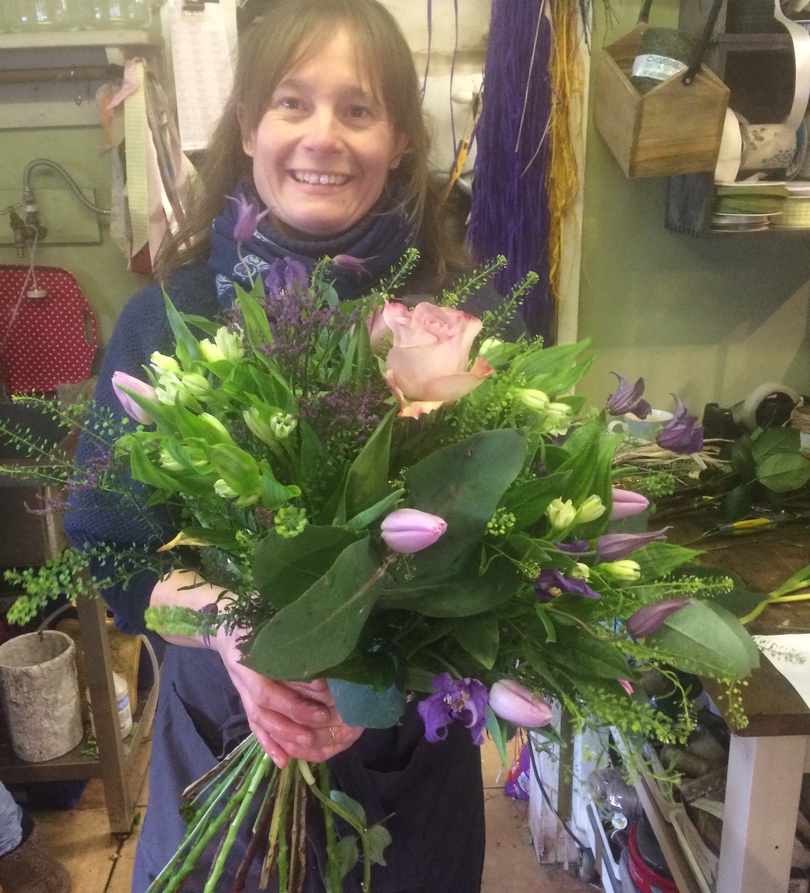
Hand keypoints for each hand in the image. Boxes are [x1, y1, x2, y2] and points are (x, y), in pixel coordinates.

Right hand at [149, 569, 363, 766]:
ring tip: (305, 748)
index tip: (321, 710)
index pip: (267, 692)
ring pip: (259, 721)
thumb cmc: (251, 616)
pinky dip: (268, 744)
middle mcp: (242, 680)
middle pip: (263, 712)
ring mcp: (241, 691)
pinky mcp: (244, 699)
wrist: (222, 622)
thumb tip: (321, 664)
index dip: (293, 704)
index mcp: (247, 660)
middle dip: (291, 725)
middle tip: (318, 732)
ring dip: (282, 738)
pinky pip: (255, 726)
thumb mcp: (268, 622)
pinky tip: (283, 761)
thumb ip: (289, 642)